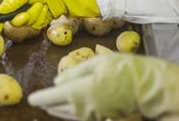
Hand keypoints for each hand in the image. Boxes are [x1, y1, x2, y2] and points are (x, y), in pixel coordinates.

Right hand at [0, 0, 99, 31]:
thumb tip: (0, 11)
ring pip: (26, 24)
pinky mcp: (40, 22)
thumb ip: (12, 2)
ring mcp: (31, 15)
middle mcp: (22, 8)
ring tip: (43, 6)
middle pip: (14, 21)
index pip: (2, 12)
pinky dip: (42, 19)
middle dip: (22, 17)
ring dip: (35, 16)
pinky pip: (36, 26)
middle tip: (30, 11)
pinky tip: (47, 11)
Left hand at [28, 53, 178, 120]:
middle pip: (58, 108)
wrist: (148, 88)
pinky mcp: (101, 118)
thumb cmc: (122, 69)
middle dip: (48, 104)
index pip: (52, 97)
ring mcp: (93, 115)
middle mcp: (83, 106)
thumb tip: (56, 81)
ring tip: (50, 106)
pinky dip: (70, 112)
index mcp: (79, 90)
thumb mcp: (96, 63)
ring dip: (57, 110)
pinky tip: (68, 109)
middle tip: (39, 102)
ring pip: (68, 114)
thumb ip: (74, 72)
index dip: (40, 98)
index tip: (31, 99)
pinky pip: (79, 116)